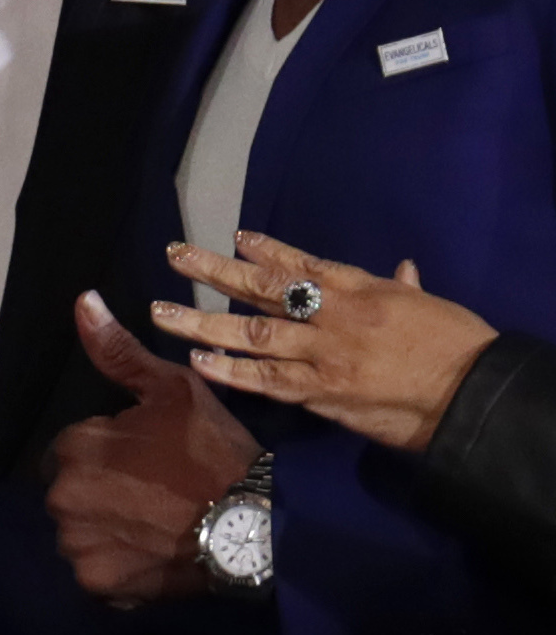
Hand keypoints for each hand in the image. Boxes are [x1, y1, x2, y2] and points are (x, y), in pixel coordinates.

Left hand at [46, 288, 265, 603]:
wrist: (256, 524)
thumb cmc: (214, 451)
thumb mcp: (174, 390)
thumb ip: (119, 352)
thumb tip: (82, 300)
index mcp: (74, 447)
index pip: (73, 449)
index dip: (111, 454)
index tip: (149, 462)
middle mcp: (62, 496)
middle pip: (70, 492)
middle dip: (100, 492)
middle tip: (154, 496)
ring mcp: (77, 544)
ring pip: (78, 533)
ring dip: (104, 530)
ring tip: (154, 527)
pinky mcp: (97, 584)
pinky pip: (93, 573)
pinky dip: (114, 566)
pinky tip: (149, 555)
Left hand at [158, 229, 496, 454]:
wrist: (471, 397)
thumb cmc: (458, 348)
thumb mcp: (429, 306)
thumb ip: (402, 288)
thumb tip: (401, 269)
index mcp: (362, 291)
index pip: (305, 266)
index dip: (269, 251)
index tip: (236, 237)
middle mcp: (333, 318)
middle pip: (264, 290)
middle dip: (215, 273)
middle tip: (175, 256)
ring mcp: (322, 356)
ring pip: (252, 334)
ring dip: (202, 323)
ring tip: (161, 312)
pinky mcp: (319, 394)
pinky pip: (266, 381)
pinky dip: (230, 371)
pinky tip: (197, 361)